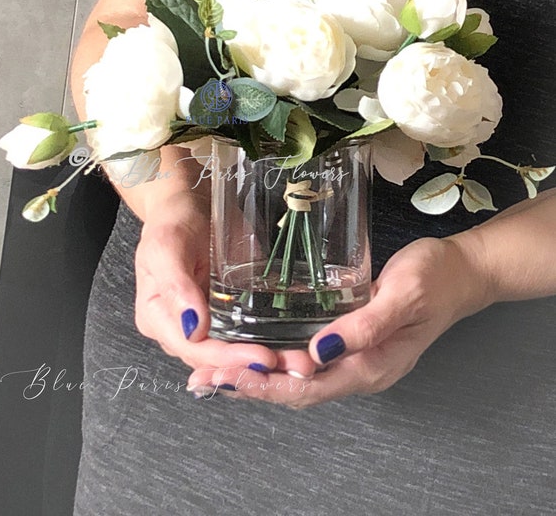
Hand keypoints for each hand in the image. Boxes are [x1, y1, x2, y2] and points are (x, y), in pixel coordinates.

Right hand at [134, 191, 315, 377]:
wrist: (189, 204)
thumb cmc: (172, 221)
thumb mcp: (166, 246)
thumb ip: (175, 285)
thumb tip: (193, 329)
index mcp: (157, 318)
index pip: (194, 350)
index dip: (228, 360)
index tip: (263, 359)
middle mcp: (179, 329)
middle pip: (217, 360)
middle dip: (255, 367)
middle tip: (297, 367)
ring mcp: (204, 323)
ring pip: (234, 353)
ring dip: (268, 362)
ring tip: (302, 364)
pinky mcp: (226, 314)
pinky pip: (246, 336)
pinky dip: (270, 343)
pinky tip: (294, 348)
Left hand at [187, 234, 492, 406]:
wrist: (461, 273)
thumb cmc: (435, 278)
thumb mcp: (404, 295)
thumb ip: (366, 325)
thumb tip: (320, 352)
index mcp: (373, 366)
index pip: (310, 388)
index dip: (266, 386)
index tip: (228, 377)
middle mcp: (360, 371)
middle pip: (297, 390)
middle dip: (249, 387)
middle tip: (203, 378)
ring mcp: (356, 359)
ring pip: (298, 379)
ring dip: (256, 378)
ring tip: (215, 373)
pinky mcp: (350, 343)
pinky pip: (306, 361)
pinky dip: (275, 362)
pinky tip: (253, 354)